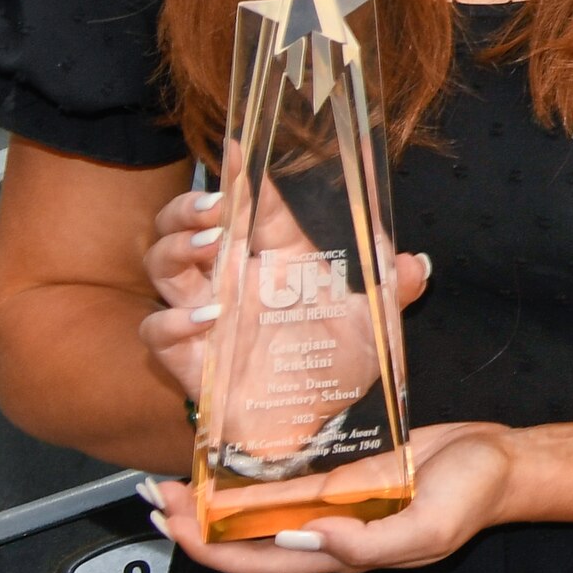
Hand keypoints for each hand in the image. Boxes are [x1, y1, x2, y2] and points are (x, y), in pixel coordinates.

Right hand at [137, 180, 431, 418]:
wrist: (313, 427)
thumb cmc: (335, 367)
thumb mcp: (374, 326)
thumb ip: (394, 291)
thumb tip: (414, 263)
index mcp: (278, 260)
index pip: (254, 206)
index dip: (243, 175)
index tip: (239, 145)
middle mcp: (235, 280)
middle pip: (188, 226)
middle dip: (191, 208)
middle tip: (216, 206)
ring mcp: (207, 316)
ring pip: (164, 266)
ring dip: (178, 248)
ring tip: (212, 246)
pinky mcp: (190, 358)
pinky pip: (157, 330)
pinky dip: (173, 320)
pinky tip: (208, 316)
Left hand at [141, 416, 522, 572]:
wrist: (506, 461)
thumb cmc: (473, 496)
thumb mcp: (429, 529)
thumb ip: (369, 544)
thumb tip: (302, 540)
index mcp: (339, 554)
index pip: (257, 561)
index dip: (209, 548)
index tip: (175, 522)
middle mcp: (324, 531)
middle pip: (243, 538)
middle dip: (193, 523)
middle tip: (153, 494)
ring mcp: (332, 500)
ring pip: (257, 507)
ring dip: (212, 497)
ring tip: (174, 477)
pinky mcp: (344, 469)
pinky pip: (287, 475)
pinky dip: (252, 470)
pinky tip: (228, 452)